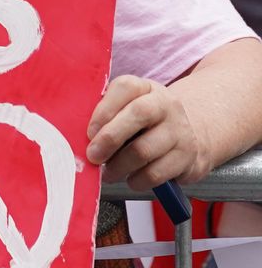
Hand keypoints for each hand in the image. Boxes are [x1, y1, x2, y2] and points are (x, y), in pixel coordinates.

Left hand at [87, 74, 210, 188]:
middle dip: (109, 138)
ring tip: (108, 172)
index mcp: (145, 88)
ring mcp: (180, 130)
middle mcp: (166, 105)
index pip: (126, 87)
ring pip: (144, 149)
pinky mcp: (188, 157)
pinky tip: (131, 179)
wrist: (192, 133)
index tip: (89, 132)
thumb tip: (75, 135)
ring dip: (119, 166)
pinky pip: (156, 173)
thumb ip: (106, 116)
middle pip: (138, 115)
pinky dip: (138, 180)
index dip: (104, 109)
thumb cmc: (145, 123)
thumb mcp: (128, 109)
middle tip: (93, 156)